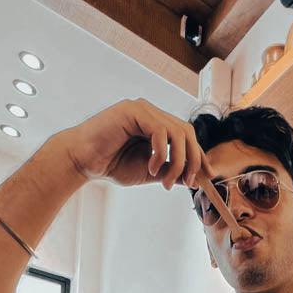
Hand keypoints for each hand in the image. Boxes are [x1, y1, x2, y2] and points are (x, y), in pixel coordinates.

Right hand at [57, 98, 214, 189]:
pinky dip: (161, 153)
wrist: (84, 162)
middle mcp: (152, 114)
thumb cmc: (112, 165)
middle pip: (187, 132)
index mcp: (157, 126)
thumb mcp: (150, 172)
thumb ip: (170, 171)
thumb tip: (193, 177)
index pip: (187, 137)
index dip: (199, 156)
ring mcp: (143, 110)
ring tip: (167, 181)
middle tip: (188, 182)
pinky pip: (160, 130)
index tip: (207, 177)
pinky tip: (152, 167)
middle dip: (193, 160)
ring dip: (178, 161)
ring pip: (177, 131)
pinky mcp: (133, 110)